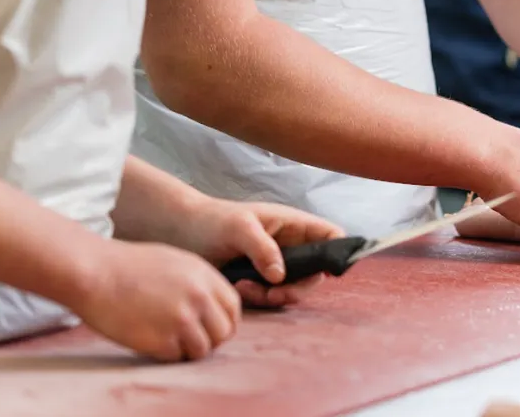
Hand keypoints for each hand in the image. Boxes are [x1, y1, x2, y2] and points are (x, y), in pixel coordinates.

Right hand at [69, 239, 241, 361]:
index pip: (233, 308)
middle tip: (187, 337)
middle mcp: (199, 297)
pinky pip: (177, 358)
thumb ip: (199, 283)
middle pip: (224, 332)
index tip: (209, 326)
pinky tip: (149, 339)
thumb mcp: (174, 262)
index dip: (223, 320)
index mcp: (204, 275)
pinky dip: (166, 354)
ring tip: (164, 337)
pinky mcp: (163, 340)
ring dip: (187, 349)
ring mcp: (182, 320)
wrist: (94, 273)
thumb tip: (214, 308)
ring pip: (203, 350)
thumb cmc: (127, 266)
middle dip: (209, 339)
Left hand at [172, 197, 344, 308]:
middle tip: (273, 294)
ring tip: (246, 289)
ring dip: (275, 296)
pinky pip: (272, 297)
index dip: (338, 252)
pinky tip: (239, 289)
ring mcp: (276, 265)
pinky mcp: (261, 282)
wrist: (181, 233)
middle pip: (316, 273)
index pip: (330, 235)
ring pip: (293, 289)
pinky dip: (260, 299)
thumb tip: (280, 276)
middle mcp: (290, 245)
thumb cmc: (212, 221)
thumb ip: (262, 247)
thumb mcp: (238, 227)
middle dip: (297, 288)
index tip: (325, 272)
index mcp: (293, 225)